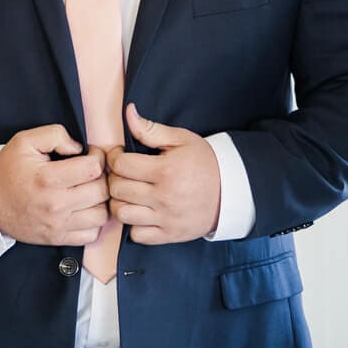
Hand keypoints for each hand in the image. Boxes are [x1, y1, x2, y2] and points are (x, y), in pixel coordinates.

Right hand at [0, 124, 109, 245]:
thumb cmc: (8, 170)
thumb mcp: (25, 141)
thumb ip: (55, 135)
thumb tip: (79, 148)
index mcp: (47, 179)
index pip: (93, 169)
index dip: (98, 157)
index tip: (91, 155)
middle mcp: (55, 205)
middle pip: (101, 192)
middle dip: (102, 177)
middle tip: (92, 172)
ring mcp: (57, 225)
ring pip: (101, 215)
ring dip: (100, 201)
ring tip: (89, 190)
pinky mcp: (58, 238)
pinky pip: (91, 234)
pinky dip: (93, 222)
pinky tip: (84, 209)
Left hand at [106, 104, 221, 244]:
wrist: (232, 191)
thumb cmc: (205, 162)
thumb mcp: (181, 139)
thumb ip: (151, 129)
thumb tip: (128, 112)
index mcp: (166, 170)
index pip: (121, 165)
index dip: (115, 157)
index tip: (120, 156)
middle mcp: (164, 196)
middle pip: (117, 189)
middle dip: (115, 178)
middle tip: (123, 174)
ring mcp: (166, 218)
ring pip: (122, 213)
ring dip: (120, 202)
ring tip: (129, 193)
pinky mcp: (169, 234)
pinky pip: (136, 235)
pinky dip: (134, 225)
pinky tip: (141, 212)